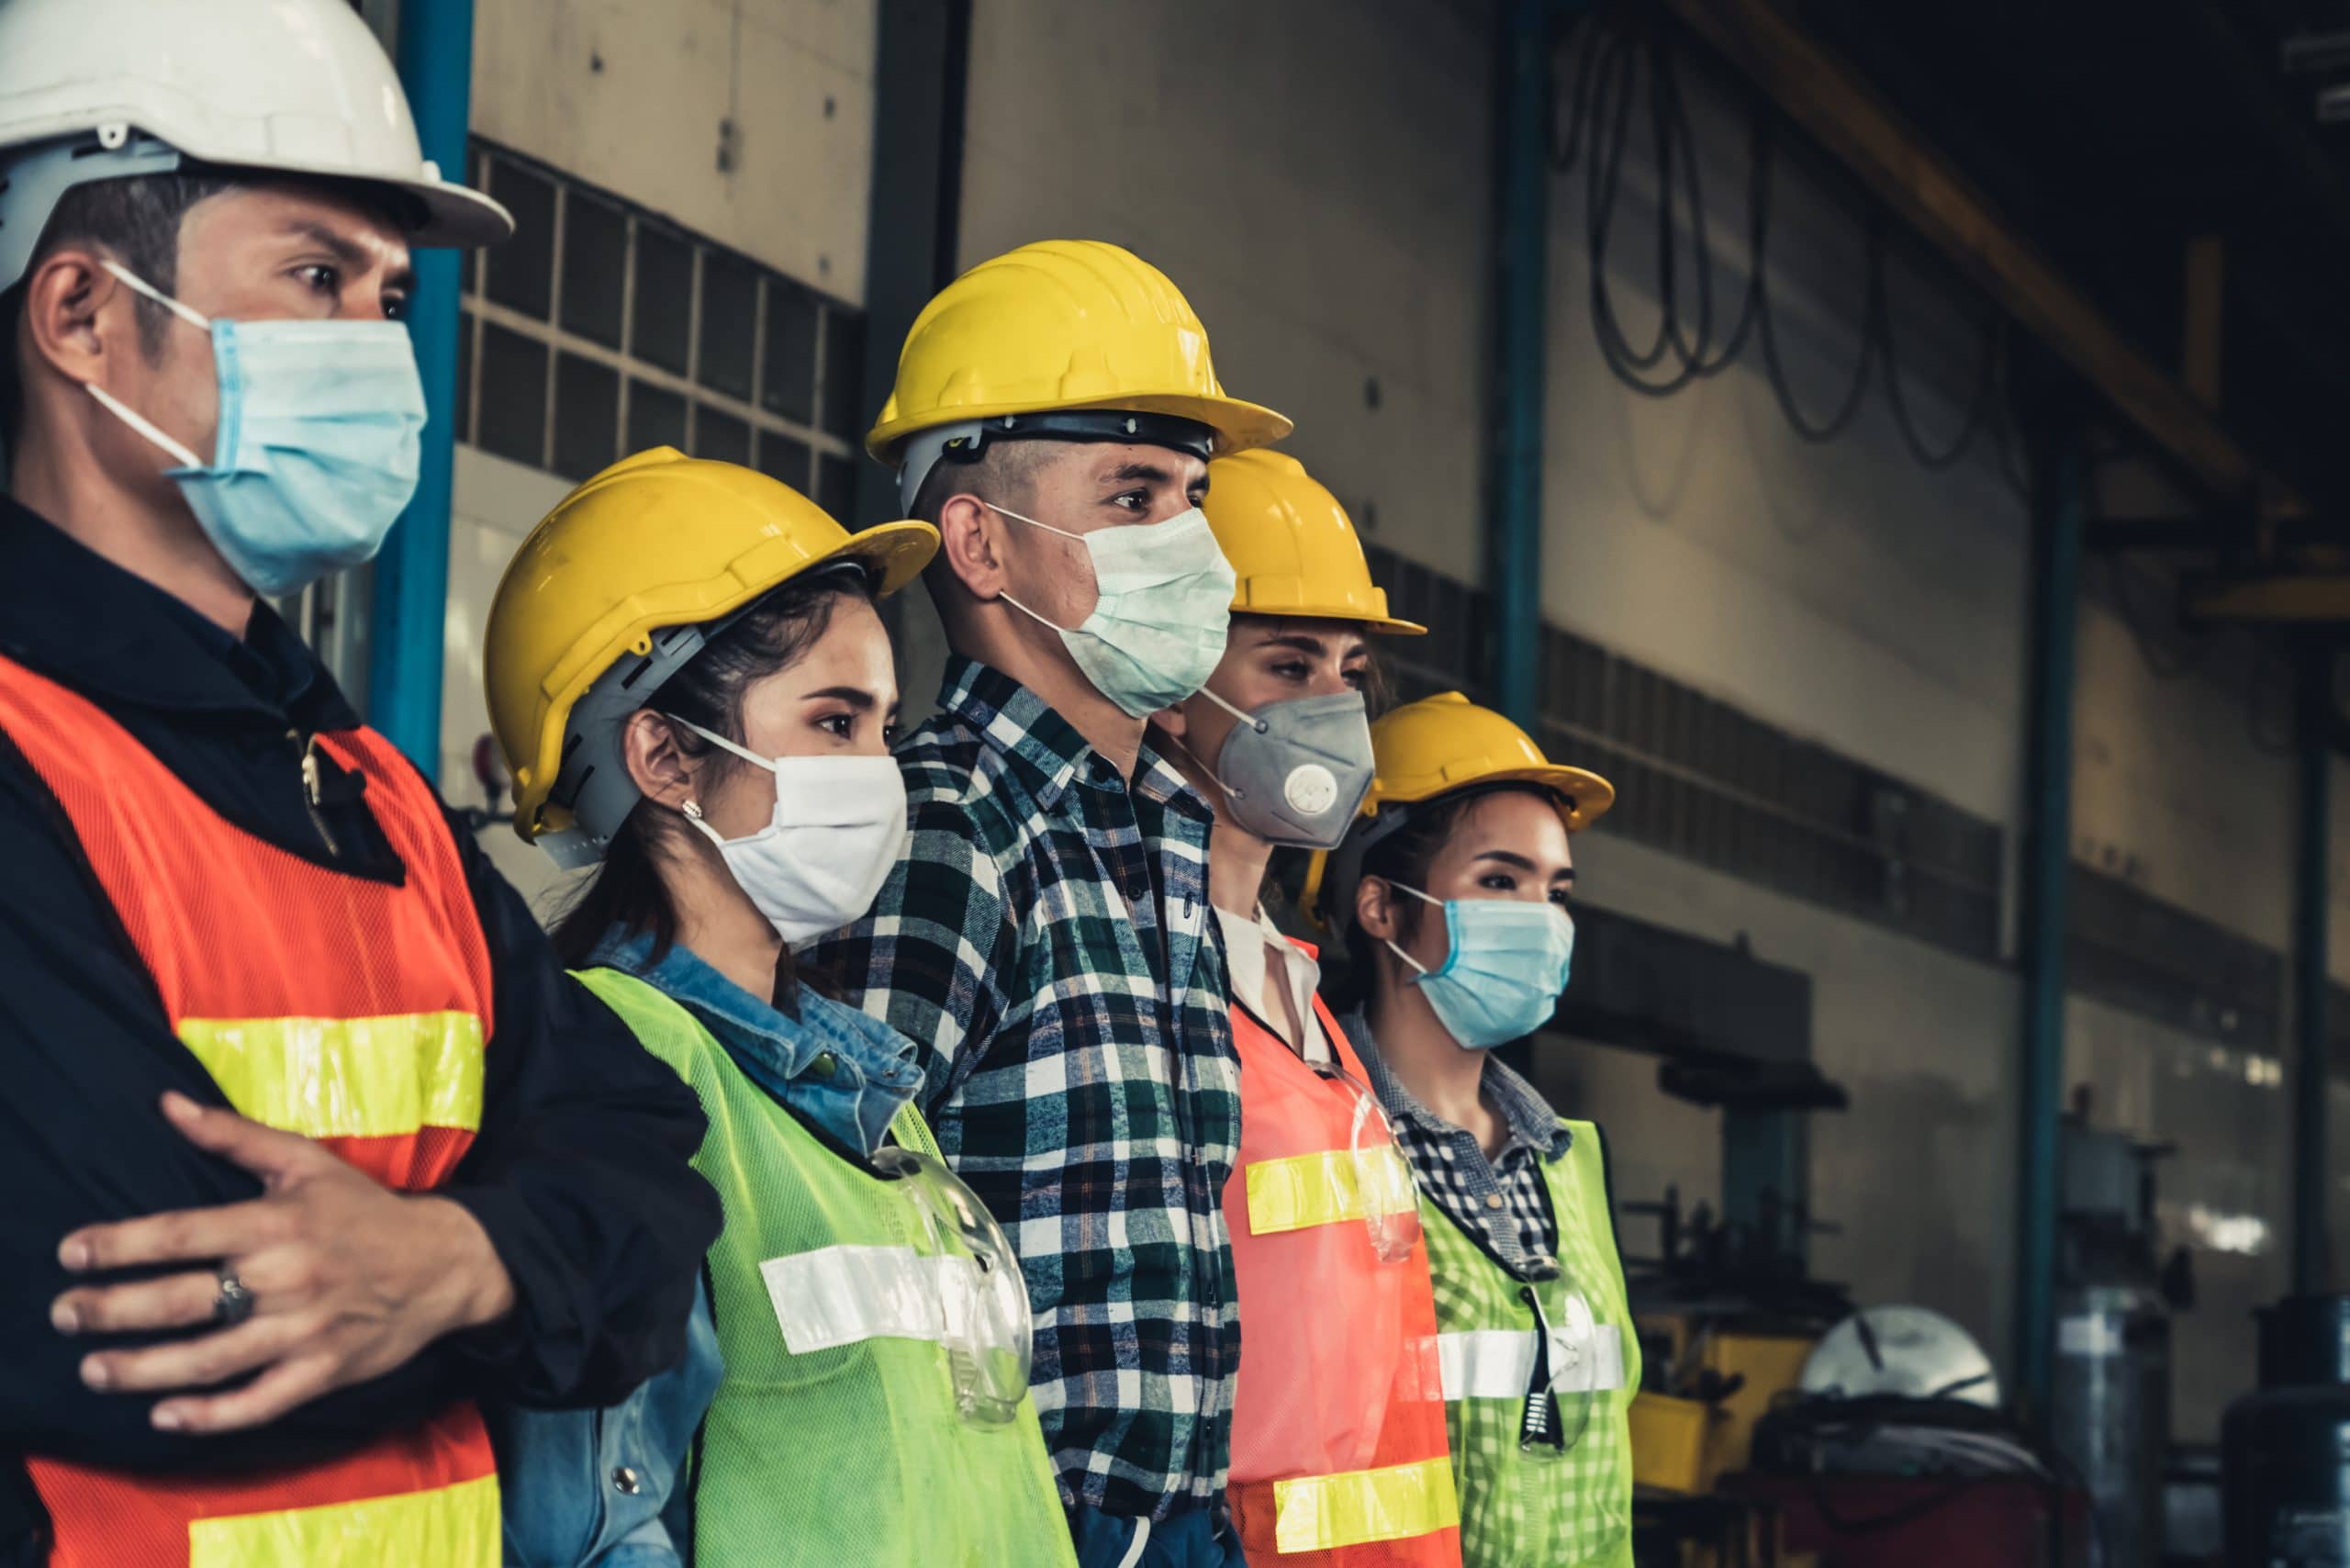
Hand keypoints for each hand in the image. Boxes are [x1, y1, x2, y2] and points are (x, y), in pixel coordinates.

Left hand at [50, 1091, 515, 1433]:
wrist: (445, 1262)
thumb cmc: (366, 1210)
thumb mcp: (306, 1162)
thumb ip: (234, 1135)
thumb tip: (168, 1105)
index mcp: (277, 1223)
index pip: (182, 1235)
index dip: (120, 1244)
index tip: (71, 1252)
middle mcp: (286, 1277)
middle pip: (181, 1300)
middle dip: (112, 1310)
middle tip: (65, 1313)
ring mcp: (304, 1330)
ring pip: (209, 1358)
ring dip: (142, 1369)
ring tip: (95, 1369)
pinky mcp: (323, 1372)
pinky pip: (258, 1402)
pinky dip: (209, 1415)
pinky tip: (165, 1415)